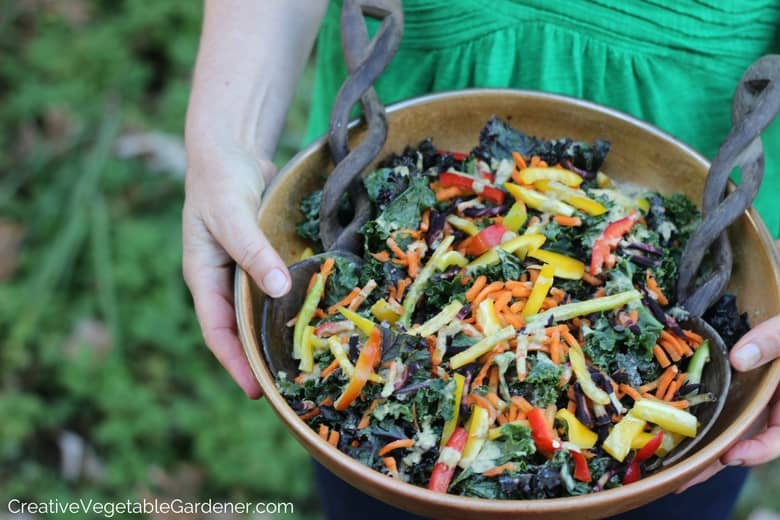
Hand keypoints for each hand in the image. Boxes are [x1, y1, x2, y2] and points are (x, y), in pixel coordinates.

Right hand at [182, 141, 290, 397]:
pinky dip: (290, 306)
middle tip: (289, 388)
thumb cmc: (219, 180)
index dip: (234, 362)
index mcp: (203, 276)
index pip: (217, 331)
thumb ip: (253, 251)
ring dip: (276, 335)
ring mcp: (242, 271)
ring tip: (305, 363)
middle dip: (258, 358)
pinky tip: (315, 317)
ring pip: (259, 312)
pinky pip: (276, 290)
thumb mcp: (231, 214)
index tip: (255, 391)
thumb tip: (279, 290)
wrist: (228, 150)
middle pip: (239, 329)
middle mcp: (222, 280)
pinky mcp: (262, 259)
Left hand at [677, 240, 779, 490]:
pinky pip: (713, 396)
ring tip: (659, 455)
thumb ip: (776, 339)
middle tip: (674, 476)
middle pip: (742, 436)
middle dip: (710, 458)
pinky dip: (691, 406)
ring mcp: (750, 389)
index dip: (758, 450)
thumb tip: (740, 359)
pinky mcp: (732, 375)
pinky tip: (661, 413)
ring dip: (696, 438)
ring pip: (724, 420)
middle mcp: (770, 399)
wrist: (778, 286)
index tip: (730, 455)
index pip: (779, 437)